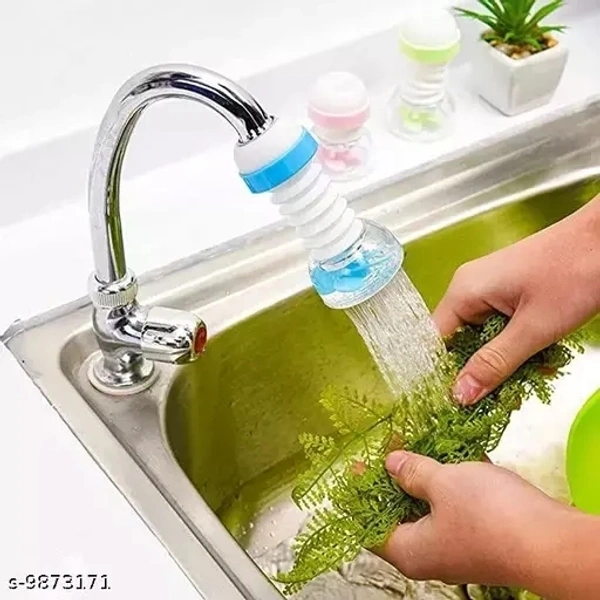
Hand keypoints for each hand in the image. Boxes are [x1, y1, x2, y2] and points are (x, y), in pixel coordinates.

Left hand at [377, 451, 597, 597]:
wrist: (552, 542)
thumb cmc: (488, 515)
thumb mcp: (442, 482)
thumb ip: (412, 472)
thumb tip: (390, 464)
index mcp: (409, 550)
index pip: (369, 525)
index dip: (361, 494)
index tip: (360, 464)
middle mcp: (429, 554)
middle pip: (398, 514)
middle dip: (394, 480)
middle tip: (390, 447)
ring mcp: (456, 546)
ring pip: (429, 507)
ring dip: (424, 477)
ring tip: (416, 444)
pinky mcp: (480, 535)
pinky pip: (455, 506)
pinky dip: (450, 483)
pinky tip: (450, 454)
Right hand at [433, 197, 599, 404]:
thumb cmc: (575, 271)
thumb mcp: (534, 328)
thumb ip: (495, 363)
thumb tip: (460, 394)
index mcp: (464, 291)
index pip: (434, 341)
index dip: (441, 373)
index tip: (454, 403)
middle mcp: (470, 289)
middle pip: (459, 342)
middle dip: (480, 370)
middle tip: (501, 397)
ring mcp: (490, 290)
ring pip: (484, 338)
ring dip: (504, 360)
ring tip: (530, 376)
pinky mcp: (510, 292)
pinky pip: (501, 329)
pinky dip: (517, 346)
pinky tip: (540, 357)